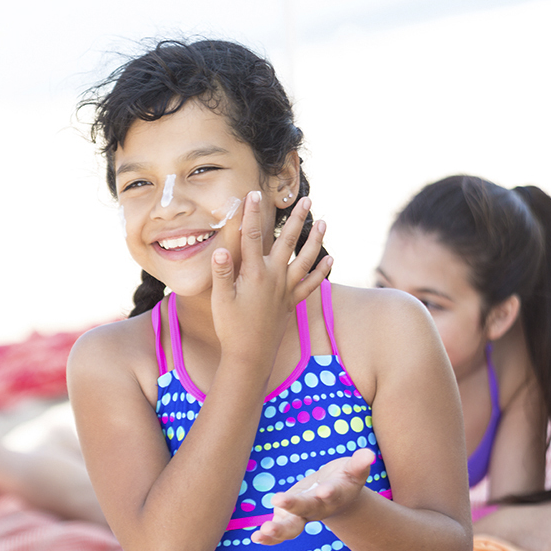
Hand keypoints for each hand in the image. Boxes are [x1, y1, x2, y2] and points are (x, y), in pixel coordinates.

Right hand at [210, 194, 331, 360]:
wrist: (250, 355)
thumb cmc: (231, 327)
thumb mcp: (221, 300)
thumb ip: (222, 274)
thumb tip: (222, 250)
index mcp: (254, 274)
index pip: (252, 237)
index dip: (251, 215)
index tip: (253, 195)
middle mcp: (274, 278)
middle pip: (288, 242)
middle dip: (297, 219)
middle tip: (307, 200)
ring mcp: (286, 290)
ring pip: (306, 260)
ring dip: (316, 241)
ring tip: (324, 223)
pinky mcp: (291, 302)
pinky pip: (311, 284)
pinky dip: (322, 272)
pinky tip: (330, 261)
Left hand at [251, 448, 374, 545]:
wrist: (335, 496)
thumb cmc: (344, 478)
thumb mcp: (353, 469)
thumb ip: (359, 464)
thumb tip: (369, 454)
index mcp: (335, 495)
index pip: (333, 493)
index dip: (330, 492)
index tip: (325, 490)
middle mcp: (318, 508)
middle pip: (307, 509)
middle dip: (294, 505)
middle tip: (279, 499)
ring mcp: (303, 516)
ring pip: (292, 527)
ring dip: (279, 530)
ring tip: (264, 530)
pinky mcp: (289, 518)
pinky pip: (279, 531)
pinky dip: (268, 537)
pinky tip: (256, 537)